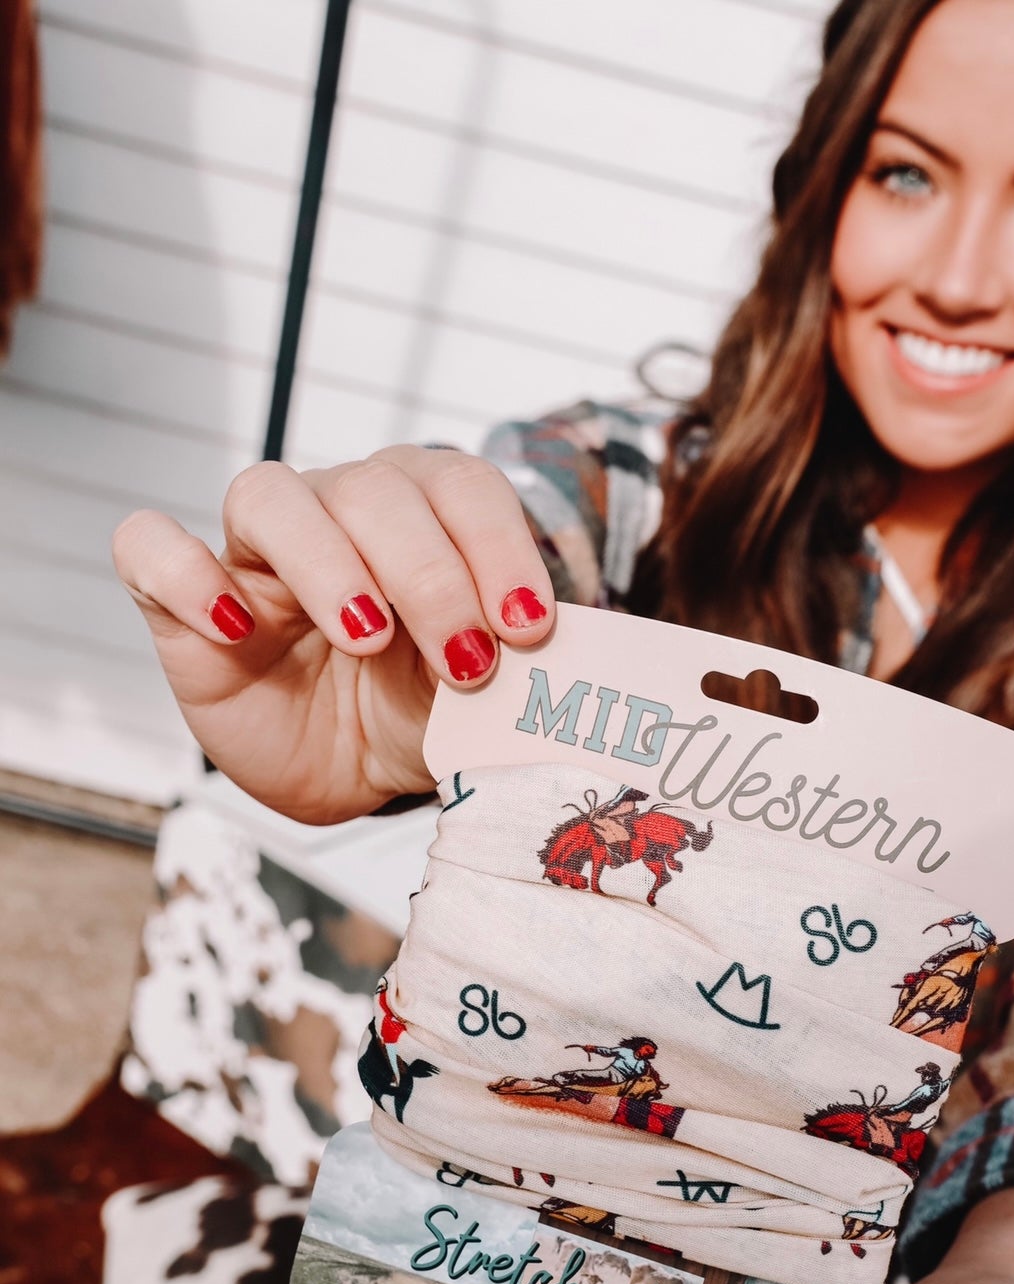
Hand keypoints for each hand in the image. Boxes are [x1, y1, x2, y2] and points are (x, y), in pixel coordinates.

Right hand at [112, 447, 554, 823]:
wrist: (350, 774)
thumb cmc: (417, 714)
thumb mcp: (482, 700)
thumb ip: (518, 669)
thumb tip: (570, 666)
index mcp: (424, 515)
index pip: (461, 486)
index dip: (498, 545)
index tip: (530, 628)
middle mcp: (339, 513)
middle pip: (373, 489)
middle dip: (429, 573)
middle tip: (466, 660)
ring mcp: (256, 554)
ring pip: (268, 495)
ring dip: (329, 565)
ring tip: (368, 639)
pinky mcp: (179, 601)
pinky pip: (150, 547)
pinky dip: (186, 576)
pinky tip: (237, 630)